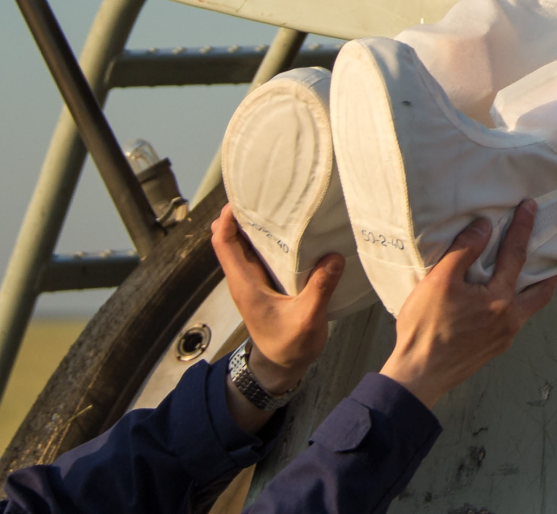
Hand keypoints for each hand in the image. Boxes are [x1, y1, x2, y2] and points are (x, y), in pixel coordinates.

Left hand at [213, 207, 341, 392]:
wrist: (282, 368)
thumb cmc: (288, 347)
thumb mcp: (307, 319)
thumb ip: (319, 289)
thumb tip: (333, 258)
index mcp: (245, 284)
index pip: (223, 244)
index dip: (225, 219)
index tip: (239, 196)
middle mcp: (244, 278)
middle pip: (231, 238)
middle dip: (241, 212)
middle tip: (263, 189)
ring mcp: (253, 280)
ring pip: (245, 244)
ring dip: (254, 223)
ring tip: (276, 200)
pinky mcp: (265, 283)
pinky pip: (259, 252)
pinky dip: (267, 236)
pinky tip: (287, 227)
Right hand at [380, 200, 556, 408]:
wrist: (418, 375)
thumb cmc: (426, 327)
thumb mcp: (440, 280)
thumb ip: (465, 250)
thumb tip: (484, 227)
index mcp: (499, 300)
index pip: (516, 255)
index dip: (523, 228)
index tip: (530, 208)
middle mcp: (509, 320)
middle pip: (540, 293)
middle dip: (548, 272)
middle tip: (551, 255)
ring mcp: (502, 339)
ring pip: (527, 309)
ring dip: (530, 290)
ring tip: (526, 275)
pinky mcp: (491, 350)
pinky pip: (512, 322)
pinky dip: (514, 305)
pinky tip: (498, 301)